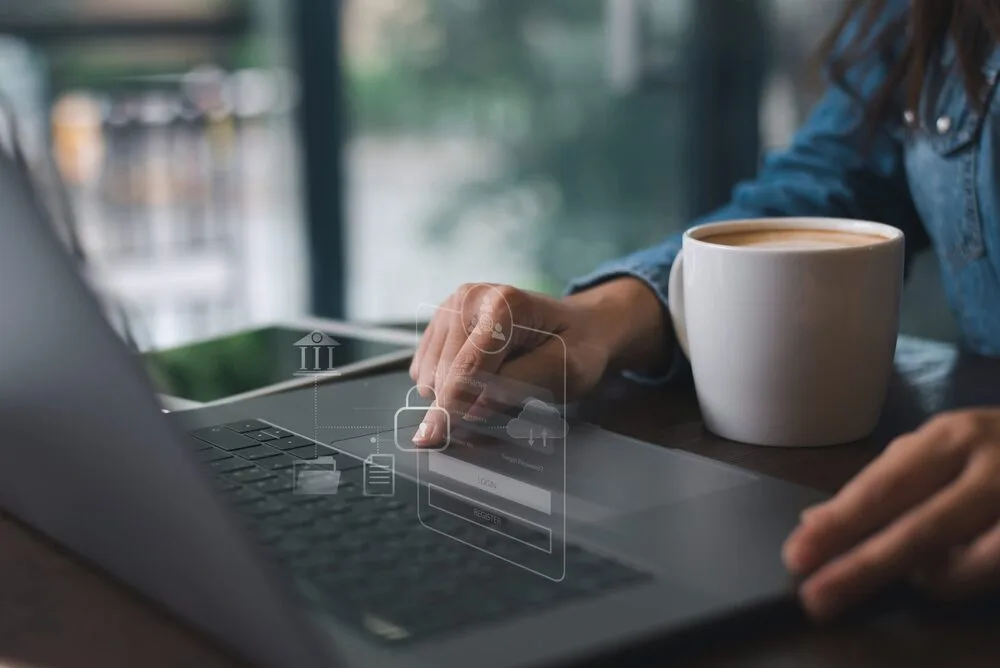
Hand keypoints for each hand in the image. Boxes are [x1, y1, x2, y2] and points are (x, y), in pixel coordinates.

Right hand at [408, 279, 670, 445]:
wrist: (578, 326)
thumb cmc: (576, 349)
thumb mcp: (564, 371)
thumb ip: (518, 386)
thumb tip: (471, 408)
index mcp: (505, 304)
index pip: (468, 366)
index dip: (452, 408)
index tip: (434, 439)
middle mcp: (470, 296)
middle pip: (443, 372)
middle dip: (462, 402)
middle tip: (503, 407)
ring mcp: (451, 305)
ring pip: (428, 374)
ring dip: (454, 395)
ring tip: (494, 387)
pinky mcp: (439, 321)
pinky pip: (423, 370)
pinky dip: (446, 385)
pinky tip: (477, 378)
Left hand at [782, 408, 999, 619]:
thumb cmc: (996, 450)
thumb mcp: (940, 451)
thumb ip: (885, 485)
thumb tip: (814, 523)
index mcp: (951, 438)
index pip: (884, 486)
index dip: (840, 525)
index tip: (797, 555)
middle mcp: (992, 466)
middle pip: (920, 528)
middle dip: (863, 567)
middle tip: (817, 599)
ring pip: (970, 563)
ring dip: (930, 581)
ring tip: (915, 581)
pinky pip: (998, 568)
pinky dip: (970, 581)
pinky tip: (956, 578)